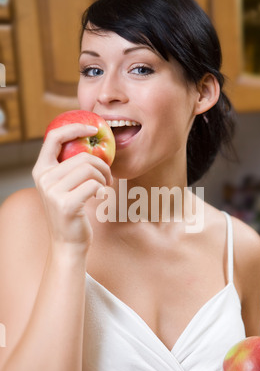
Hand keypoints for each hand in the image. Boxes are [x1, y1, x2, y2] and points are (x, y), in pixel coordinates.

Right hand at [32, 123, 112, 249]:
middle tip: (108, 177)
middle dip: (102, 165)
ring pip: (90, 170)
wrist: (68, 243)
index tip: (93, 128)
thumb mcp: (63, 186)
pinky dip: (103, 189)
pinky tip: (101, 197)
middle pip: (81, 156)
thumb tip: (91, 142)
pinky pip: (94, 185)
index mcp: (41, 170)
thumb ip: (68, 166)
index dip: (74, 128)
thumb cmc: (72, 211)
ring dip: (104, 177)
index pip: (53, 137)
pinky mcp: (67, 204)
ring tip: (105, 186)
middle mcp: (43, 179)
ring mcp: (53, 192)